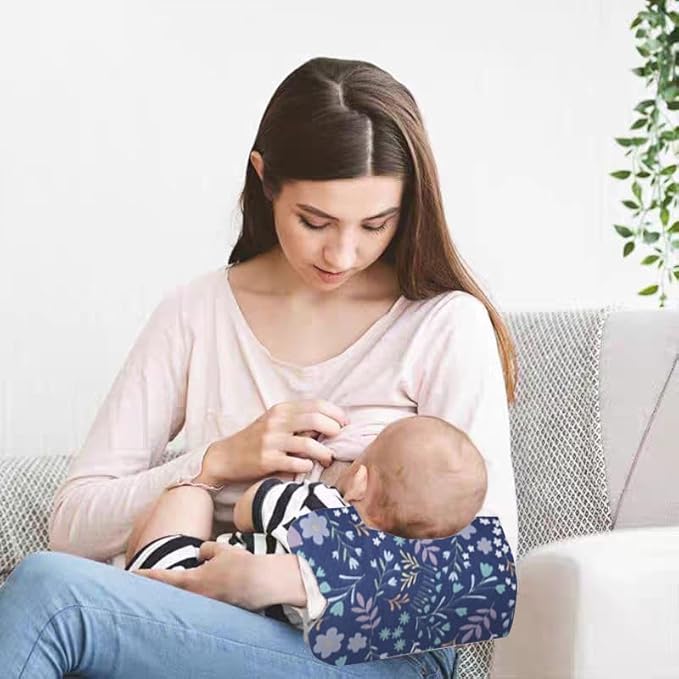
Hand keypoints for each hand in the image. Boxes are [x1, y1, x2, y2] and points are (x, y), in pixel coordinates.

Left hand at [130, 541, 263, 609]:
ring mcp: (206, 607)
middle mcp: (195, 597)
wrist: (260, 583)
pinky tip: (212, 588)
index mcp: (192, 581)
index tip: (131, 574)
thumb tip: (201, 553)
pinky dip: (199, 596)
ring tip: (189, 581)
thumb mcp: (221, 550)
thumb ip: (206, 549)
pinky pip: (202, 603)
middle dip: (161, 587)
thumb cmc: (240, 565)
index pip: (163, 578)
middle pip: (171, 593)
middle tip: (148, 583)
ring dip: (183, 591)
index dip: (145, 576)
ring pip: (187, 598)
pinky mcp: (218, 611)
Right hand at [202, 400, 348, 484]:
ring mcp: (271, 441)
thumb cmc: (255, 440)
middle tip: (339, 439)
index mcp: (281, 409)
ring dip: (325, 452)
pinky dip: (307, 465)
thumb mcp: (274, 422)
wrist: (225, 457)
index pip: (316, 405)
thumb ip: (297, 419)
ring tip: (328, 457)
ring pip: (309, 443)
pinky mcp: (267, 460)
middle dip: (334, 429)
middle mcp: (277, 422)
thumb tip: (329, 422)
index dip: (335, 413)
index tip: (344, 423)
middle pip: (316, 419)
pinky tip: (308, 466)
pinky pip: (296, 462)